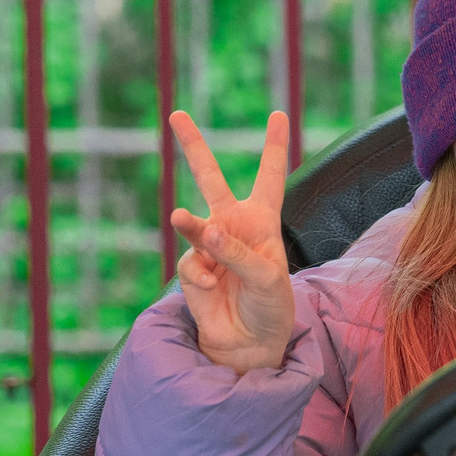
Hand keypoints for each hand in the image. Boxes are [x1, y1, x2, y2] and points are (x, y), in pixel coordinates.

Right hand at [170, 110, 295, 373]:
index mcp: (262, 220)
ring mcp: (209, 245)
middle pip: (210, 178)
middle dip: (194, 147)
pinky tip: (211, 287)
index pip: (270, 176)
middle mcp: (233, 226)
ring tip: (182, 219)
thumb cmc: (270, 306)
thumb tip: (204, 229)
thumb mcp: (266, 277)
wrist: (249, 342)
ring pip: (191, 222)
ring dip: (190, 223)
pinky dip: (200, 274)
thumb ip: (236, 251)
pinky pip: (190, 261)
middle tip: (177, 114)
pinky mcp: (191, 267)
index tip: (279, 113)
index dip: (274, 146)